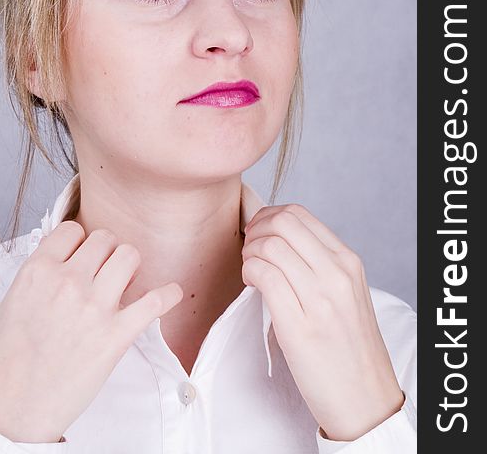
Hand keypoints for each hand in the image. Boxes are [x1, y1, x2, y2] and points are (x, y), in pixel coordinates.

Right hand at [0, 221, 182, 442]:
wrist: (10, 410)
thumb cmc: (7, 360)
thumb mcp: (15, 301)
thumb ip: (45, 273)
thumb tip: (75, 255)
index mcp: (37, 271)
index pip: (73, 229)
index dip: (80, 242)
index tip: (83, 256)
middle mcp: (66, 282)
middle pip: (106, 239)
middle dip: (107, 253)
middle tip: (104, 272)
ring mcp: (93, 307)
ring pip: (129, 255)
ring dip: (130, 266)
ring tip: (125, 282)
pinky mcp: (116, 335)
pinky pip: (154, 301)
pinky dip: (167, 295)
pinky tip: (170, 294)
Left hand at [241, 204, 404, 441]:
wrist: (366, 400)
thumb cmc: (350, 347)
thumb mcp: (346, 293)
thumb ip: (319, 263)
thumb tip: (278, 240)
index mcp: (348, 262)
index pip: (299, 214)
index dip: (268, 216)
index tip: (258, 232)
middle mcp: (337, 274)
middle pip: (282, 222)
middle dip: (255, 229)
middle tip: (249, 248)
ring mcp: (321, 299)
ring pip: (270, 246)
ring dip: (249, 252)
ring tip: (250, 270)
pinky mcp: (300, 326)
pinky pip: (265, 276)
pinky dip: (249, 272)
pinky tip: (251, 284)